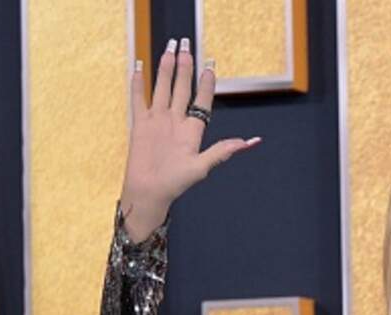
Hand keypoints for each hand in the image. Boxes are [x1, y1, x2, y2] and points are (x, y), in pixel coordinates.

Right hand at [118, 37, 260, 242]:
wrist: (149, 192)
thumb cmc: (177, 183)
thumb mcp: (203, 166)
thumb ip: (224, 151)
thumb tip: (252, 142)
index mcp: (193, 130)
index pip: (201, 101)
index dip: (206, 84)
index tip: (210, 66)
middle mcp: (176, 122)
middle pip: (181, 88)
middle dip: (185, 67)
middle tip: (187, 45)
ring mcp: (158, 121)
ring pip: (162, 88)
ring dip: (165, 69)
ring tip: (169, 49)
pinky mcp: (140, 124)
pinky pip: (139, 99)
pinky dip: (138, 83)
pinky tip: (139, 66)